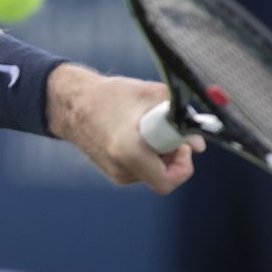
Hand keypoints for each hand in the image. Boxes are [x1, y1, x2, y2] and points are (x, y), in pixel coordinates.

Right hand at [47, 64, 205, 194]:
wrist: (71, 103)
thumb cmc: (109, 95)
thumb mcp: (149, 93)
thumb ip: (180, 115)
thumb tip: (200, 144)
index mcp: (129, 150)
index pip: (169, 178)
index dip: (183, 161)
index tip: (181, 143)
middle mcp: (121, 168)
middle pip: (164, 175)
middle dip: (172, 155)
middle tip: (168, 134)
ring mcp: (116, 173)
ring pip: (153, 172)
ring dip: (159, 154)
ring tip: (145, 128)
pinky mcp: (112, 172)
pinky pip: (142, 169)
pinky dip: (146, 154)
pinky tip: (135, 134)